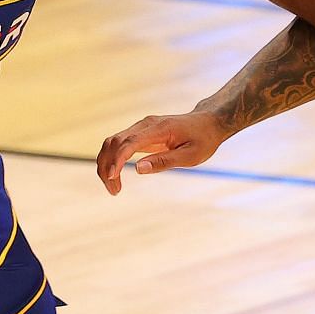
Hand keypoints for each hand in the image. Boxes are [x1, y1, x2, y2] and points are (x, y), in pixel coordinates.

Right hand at [95, 112, 227, 194]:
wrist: (207, 123)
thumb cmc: (202, 140)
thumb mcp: (191, 155)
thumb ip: (165, 161)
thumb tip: (138, 169)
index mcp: (159, 129)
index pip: (130, 142)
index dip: (118, 159)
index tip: (113, 178)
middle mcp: (145, 124)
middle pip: (114, 142)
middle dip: (108, 166)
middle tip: (114, 191)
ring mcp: (141, 127)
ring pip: (112, 143)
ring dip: (106, 164)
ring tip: (113, 189)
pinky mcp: (140, 133)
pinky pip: (119, 145)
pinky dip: (112, 160)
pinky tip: (114, 176)